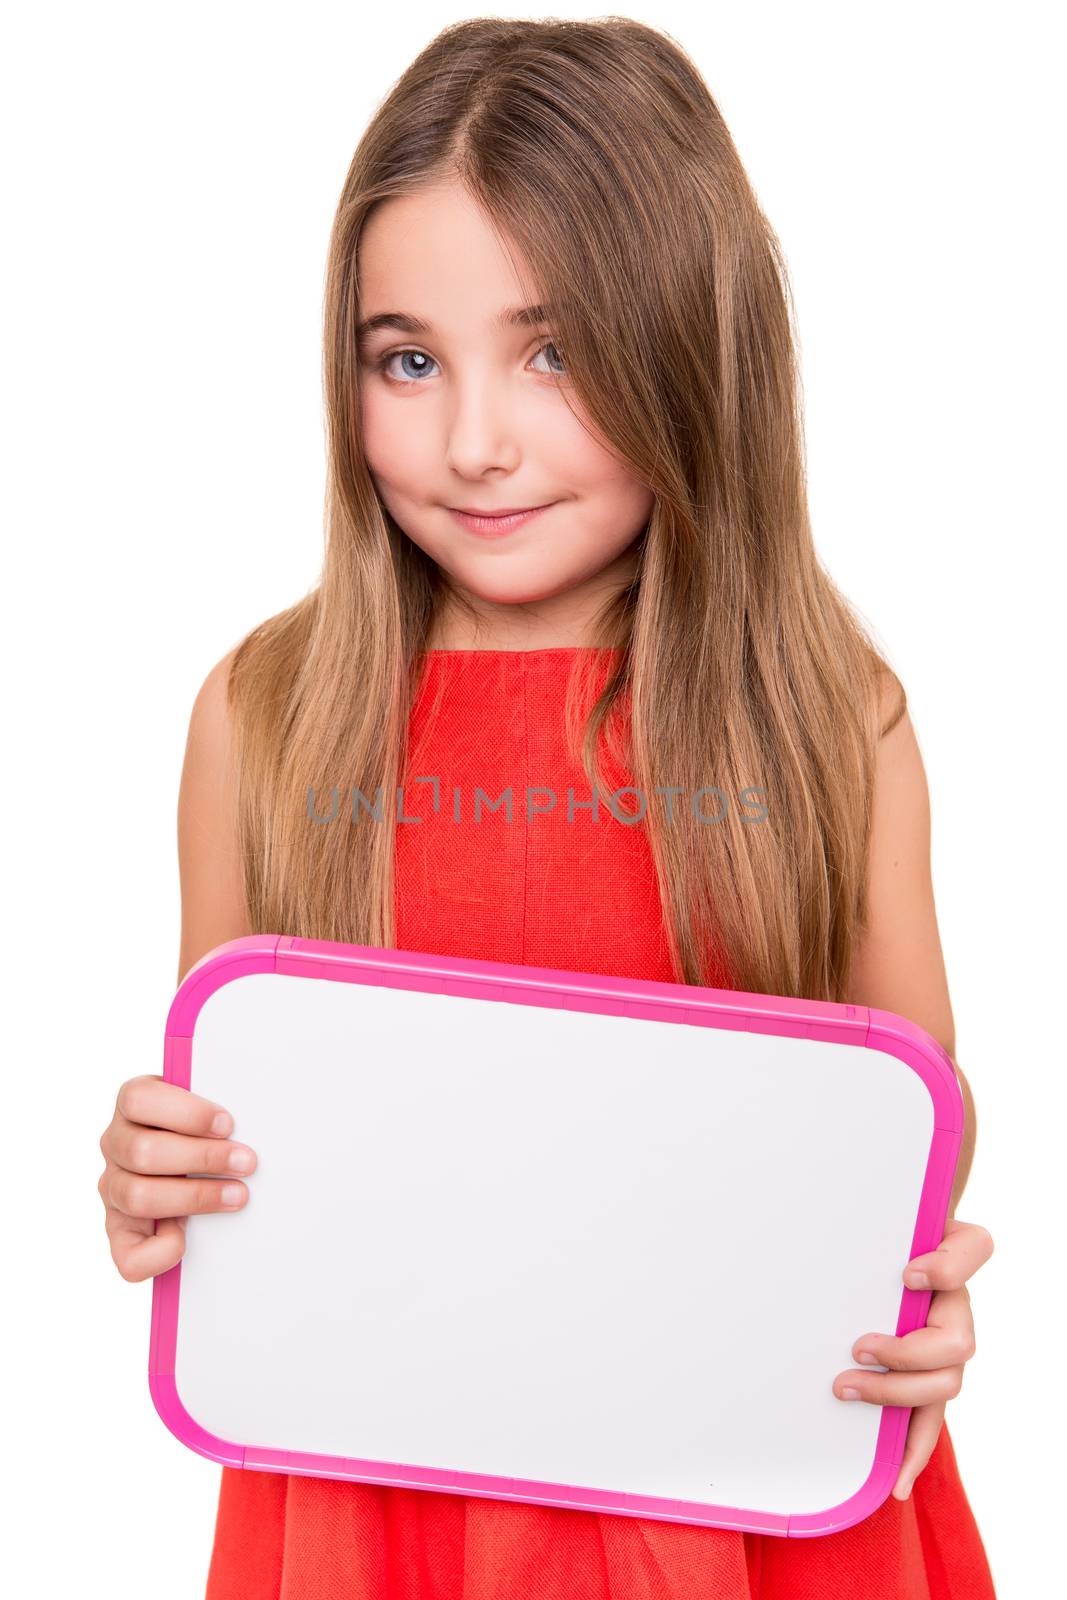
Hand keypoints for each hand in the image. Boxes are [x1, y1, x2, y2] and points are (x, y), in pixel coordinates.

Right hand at [98, 1073, 257, 1281]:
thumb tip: (253, 1122)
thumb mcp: (205, 1110)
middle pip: (142, 1152)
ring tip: (237, 1195)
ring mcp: (114, 1187)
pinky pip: (128, 1255)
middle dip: (202, 1159)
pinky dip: (159, 1253)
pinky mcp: (121, 1229)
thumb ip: (215, 1113)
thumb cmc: (205, 1130)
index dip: (185, 1114)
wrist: (190, 1161)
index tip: (228, 1124)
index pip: (137, 1100)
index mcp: (132, 1105)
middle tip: (247, 1163)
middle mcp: (115, 1144)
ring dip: (194, 1198)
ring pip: (137, 1197)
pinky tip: (185, 1239)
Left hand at [832, 1218, 993, 1499]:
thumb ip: (857, 1217)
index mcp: (948, 1255)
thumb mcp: (866, 1222)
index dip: (948, 1269)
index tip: (906, 1274)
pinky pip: (930, 1422)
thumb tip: (807, 1221)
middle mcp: (955, 1302)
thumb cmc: (866, 1239)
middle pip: (957, 1342)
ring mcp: (945, 1345)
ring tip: (846, 1389)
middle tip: (856, 1350)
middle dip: (905, 1355)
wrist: (869, 1258)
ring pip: (946, 1384)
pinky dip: (913, 1452)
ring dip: (895, 1394)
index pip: (973, 1250)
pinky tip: (894, 1479)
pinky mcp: (926, 1380)